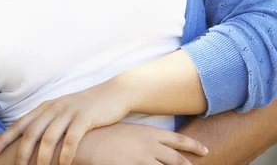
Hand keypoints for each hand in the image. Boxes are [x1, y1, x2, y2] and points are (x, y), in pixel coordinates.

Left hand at [0, 80, 131, 164]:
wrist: (114, 93)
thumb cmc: (87, 107)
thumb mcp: (63, 110)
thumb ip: (48, 121)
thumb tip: (30, 141)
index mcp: (47, 106)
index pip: (21, 123)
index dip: (5, 138)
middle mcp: (55, 107)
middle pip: (31, 132)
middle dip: (21, 153)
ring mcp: (69, 112)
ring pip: (49, 137)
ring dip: (42, 158)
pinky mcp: (85, 118)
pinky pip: (71, 139)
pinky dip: (65, 155)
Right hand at [74, 122, 208, 164]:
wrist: (86, 138)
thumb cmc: (104, 133)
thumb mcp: (127, 132)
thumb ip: (142, 138)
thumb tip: (151, 144)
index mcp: (149, 133)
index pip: (177, 139)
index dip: (192, 145)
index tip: (205, 150)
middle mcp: (150, 145)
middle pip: (177, 160)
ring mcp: (142, 159)